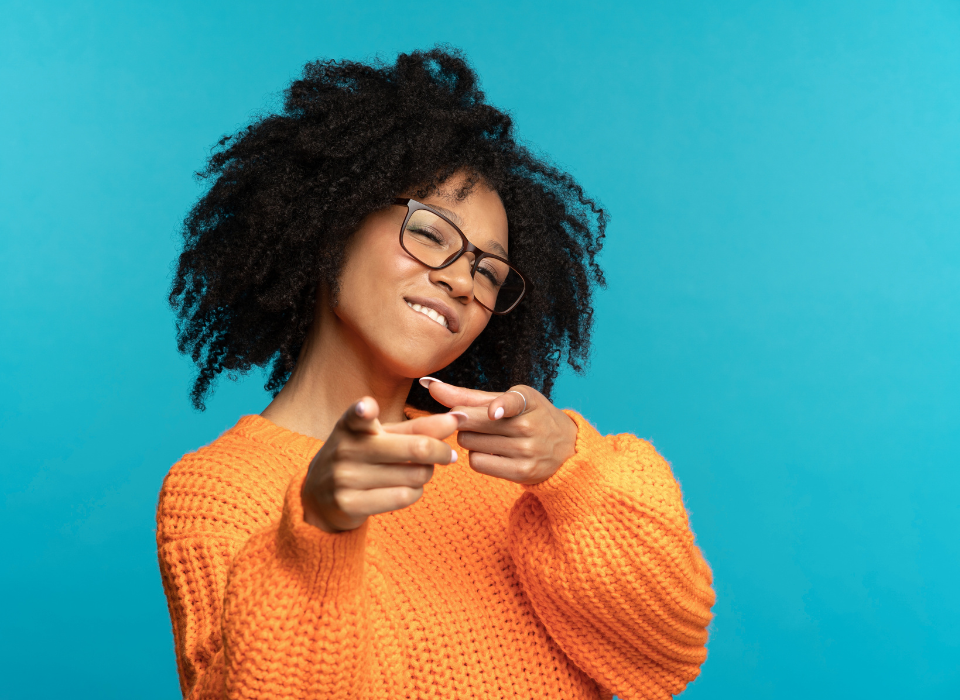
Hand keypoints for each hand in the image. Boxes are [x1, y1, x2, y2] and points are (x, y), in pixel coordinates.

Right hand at [301, 398, 462, 532]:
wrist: (320, 497)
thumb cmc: (362, 457)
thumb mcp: (381, 436)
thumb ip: (418, 427)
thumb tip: (457, 419)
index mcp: (351, 425)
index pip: (357, 416)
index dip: (364, 411)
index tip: (368, 408)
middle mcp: (345, 449)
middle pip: (415, 448)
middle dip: (441, 451)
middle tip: (449, 454)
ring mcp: (345, 478)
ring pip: (414, 474)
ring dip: (426, 474)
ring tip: (420, 471)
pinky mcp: (350, 504)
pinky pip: (403, 497)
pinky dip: (416, 492)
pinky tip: (409, 488)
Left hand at [422, 379, 577, 484]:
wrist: (565, 450)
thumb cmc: (528, 417)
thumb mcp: (507, 400)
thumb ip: (467, 395)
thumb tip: (428, 384)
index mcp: (528, 401)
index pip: (513, 401)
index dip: (500, 407)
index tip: (493, 412)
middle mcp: (529, 425)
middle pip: (472, 423)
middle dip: (465, 421)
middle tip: (476, 422)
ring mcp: (526, 451)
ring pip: (470, 443)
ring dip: (471, 440)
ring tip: (490, 437)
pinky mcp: (521, 472)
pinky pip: (478, 463)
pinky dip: (477, 457)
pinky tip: (492, 453)